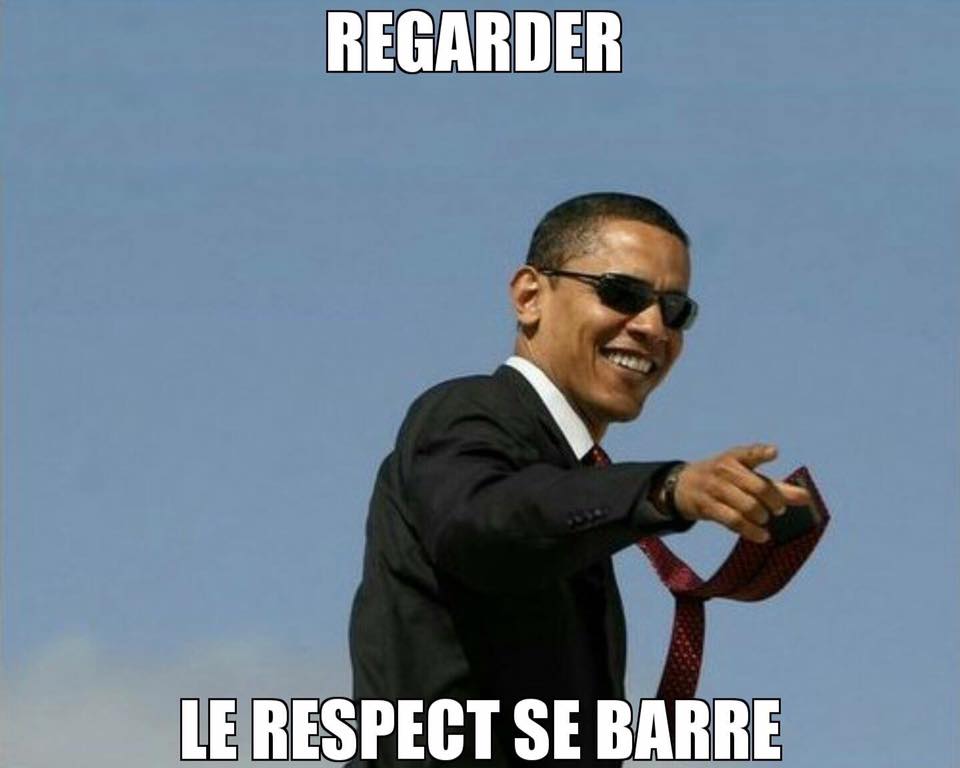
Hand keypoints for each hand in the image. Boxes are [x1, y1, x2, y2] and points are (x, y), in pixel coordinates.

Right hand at [672, 444, 811, 543]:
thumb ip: (775, 486)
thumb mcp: (744, 475)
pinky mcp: (707, 507)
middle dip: (773, 501)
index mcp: (734, 457)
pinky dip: (751, 531)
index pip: (749, 453)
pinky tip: (763, 536)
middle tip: (779, 510)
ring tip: (765, 520)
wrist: (683, 486)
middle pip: (757, 487)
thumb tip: (807, 498)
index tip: (774, 452)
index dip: (761, 452)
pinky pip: (733, 521)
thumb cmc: (724, 480)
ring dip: (762, 517)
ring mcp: (714, 488)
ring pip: (746, 506)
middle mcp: (723, 470)